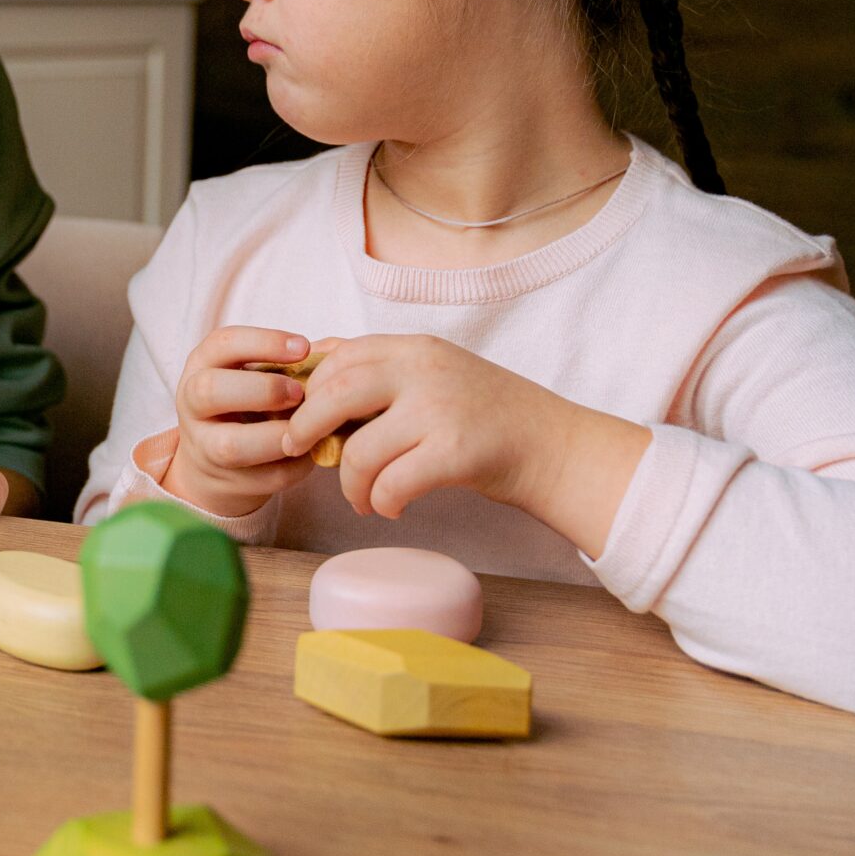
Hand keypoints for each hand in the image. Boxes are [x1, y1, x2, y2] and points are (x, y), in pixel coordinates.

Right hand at [163, 328, 319, 519]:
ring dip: (277, 436)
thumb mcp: (255, 372)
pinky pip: (264, 477)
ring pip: (231, 445)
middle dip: (263, 390)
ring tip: (307, 428)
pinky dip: (295, 466)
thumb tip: (338, 353)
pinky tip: (311, 451)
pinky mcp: (227, 482)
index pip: (223, 344)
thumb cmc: (248, 402)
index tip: (303, 347)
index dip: (264, 343)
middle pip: (210, 390)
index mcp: (202, 365)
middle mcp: (192, 404)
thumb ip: (290, 360)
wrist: (218, 460)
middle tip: (300, 393)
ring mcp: (204, 447)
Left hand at [283, 335, 650, 553]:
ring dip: (349, 483)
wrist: (555, 447)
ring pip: (361, 449)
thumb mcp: (436, 374)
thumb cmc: (489, 416)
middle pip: (337, 391)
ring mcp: (441, 409)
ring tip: (359, 498)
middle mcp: (425, 370)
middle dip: (307, 426)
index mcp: (416, 348)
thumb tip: (316, 368)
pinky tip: (390, 507)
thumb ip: (385, 372)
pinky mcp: (457, 452)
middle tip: (299, 450)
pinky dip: (383, 501)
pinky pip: (394, 482)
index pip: (341, 355)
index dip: (310, 387)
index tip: (299, 415)